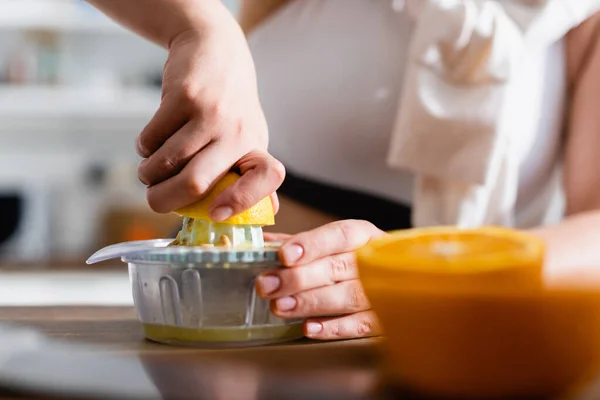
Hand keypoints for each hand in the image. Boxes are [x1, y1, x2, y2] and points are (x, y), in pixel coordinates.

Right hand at [136, 15, 283, 219]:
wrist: (214, 47)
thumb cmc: (229, 104)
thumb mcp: (248, 135)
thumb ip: (251, 173)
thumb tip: (269, 211)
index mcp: (255, 148)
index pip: (266, 178)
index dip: (243, 201)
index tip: (216, 214)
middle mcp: (238, 132)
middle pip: (196, 183)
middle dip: (165, 201)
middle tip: (154, 200)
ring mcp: (211, 113)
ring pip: (166, 162)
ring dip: (148, 173)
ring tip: (149, 169)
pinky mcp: (183, 96)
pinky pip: (151, 138)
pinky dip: (143, 147)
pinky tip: (150, 141)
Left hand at [257, 220, 386, 339]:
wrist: (399, 281)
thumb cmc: (354, 259)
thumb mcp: (330, 244)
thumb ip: (296, 243)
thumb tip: (259, 244)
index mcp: (363, 235)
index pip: (339, 235)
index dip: (311, 244)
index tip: (283, 255)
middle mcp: (376, 260)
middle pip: (338, 268)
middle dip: (298, 278)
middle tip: (267, 286)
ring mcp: (384, 291)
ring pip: (348, 297)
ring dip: (311, 302)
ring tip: (280, 307)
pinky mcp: (385, 319)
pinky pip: (361, 325)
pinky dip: (335, 328)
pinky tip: (309, 328)